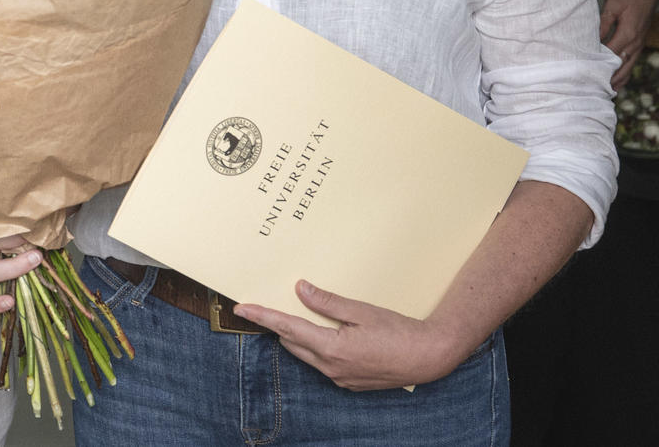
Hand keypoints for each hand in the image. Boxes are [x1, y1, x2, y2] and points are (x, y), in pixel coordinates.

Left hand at [232, 280, 474, 390]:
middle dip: (278, 325)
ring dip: (297, 336)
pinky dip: (315, 347)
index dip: (263, 316)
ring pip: (306, 354)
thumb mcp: (361, 311)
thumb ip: (327, 302)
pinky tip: (321, 334)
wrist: (429, 358)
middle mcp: (331, 367)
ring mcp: (340, 378)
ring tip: (291, 315)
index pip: (287, 328)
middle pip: (292, 342)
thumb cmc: (398, 332)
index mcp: (331, 348)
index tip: (241, 308)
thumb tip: (300, 289)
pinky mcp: (350, 382)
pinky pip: (322, 363)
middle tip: (265, 306)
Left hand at [599, 0, 657, 88]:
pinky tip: (618, 80)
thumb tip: (594, 40)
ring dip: (618, 78)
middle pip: (621, 65)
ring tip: (605, 91)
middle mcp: (635, 42)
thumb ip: (603, 23)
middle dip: (608, 78)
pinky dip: (625, 71)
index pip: (610, 55)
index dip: (597, 65)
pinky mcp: (640, 40)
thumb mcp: (613, 4)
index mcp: (628, 33)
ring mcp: (639, 42)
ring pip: (628, 65)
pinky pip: (633, 60)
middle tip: (593, 90)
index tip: (583, 75)